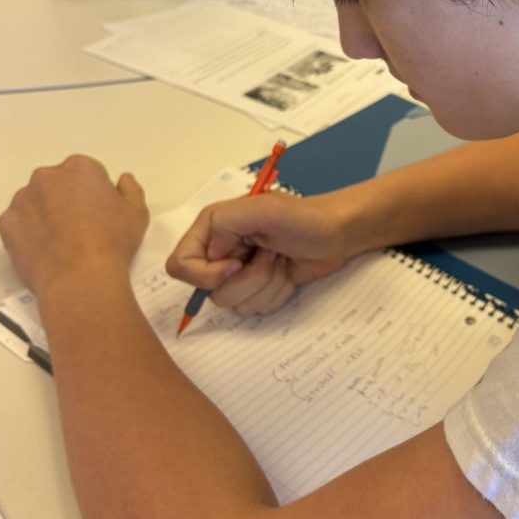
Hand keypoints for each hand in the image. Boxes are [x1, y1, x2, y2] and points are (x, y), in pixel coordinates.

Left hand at [0, 155, 148, 299]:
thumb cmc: (112, 242)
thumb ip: (130, 190)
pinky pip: (18, 224)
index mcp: (80, 168)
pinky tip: (45, 251)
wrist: (80, 278)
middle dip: (66, 200)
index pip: (87, 174)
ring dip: (45, 215)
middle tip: (81, 229)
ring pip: (34, 203)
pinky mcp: (7, 224)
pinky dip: (28, 234)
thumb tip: (123, 181)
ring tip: (61, 243)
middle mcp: (47, 177)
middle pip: (57, 184)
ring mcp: (23, 200)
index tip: (100, 215)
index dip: (95, 195)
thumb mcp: (136, 214)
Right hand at [166, 191, 352, 315]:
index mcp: (212, 228)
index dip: (206, 273)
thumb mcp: (263, 209)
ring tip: (280, 260)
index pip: (180, 266)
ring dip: (265, 284)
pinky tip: (287, 272)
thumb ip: (226, 224)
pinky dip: (276, 294)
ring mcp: (239, 273)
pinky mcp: (259, 288)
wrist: (337, 233)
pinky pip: (255, 309)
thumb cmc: (304, 218)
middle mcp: (220, 252)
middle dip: (248, 278)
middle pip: (209, 291)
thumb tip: (210, 255)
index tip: (237, 264)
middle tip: (270, 254)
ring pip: (235, 303)